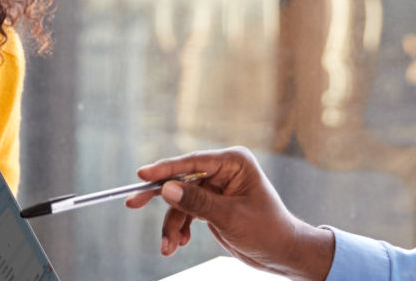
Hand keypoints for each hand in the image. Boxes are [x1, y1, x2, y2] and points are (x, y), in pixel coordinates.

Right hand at [123, 146, 334, 280]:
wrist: (281, 253)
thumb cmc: (267, 230)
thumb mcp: (230, 217)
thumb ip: (197, 203)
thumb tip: (167, 189)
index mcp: (234, 162)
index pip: (193, 162)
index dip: (165, 169)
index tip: (142, 175)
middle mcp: (223, 171)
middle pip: (180, 180)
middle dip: (160, 198)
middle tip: (133, 203)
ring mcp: (215, 188)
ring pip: (180, 202)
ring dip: (172, 225)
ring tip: (169, 246)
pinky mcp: (211, 205)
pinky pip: (186, 213)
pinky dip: (180, 229)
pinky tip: (179, 243)